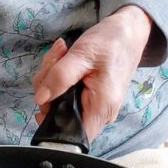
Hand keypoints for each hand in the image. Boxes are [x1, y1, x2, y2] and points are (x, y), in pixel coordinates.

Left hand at [32, 7, 152, 142]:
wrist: (128, 32)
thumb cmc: (111, 43)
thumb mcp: (83, 55)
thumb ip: (60, 77)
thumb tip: (40, 98)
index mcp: (100, 108)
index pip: (72, 134)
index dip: (51, 123)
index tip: (44, 98)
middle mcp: (97, 113)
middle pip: (58, 114)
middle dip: (48, 86)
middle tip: (55, 60)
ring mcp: (91, 105)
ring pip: (57, 101)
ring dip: (51, 76)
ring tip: (62, 53)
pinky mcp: (86, 96)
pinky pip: (63, 92)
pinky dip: (57, 75)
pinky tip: (63, 57)